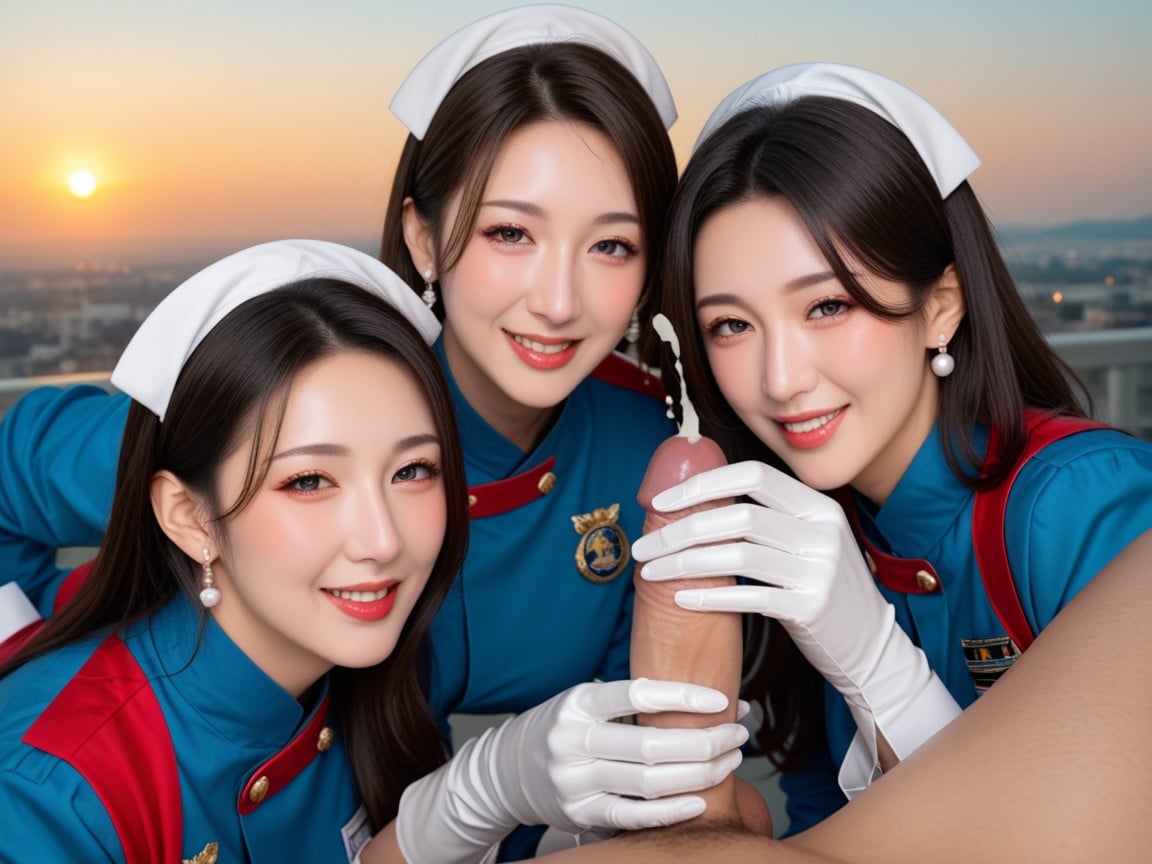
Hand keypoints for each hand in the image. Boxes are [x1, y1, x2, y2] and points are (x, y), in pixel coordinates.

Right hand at [394, 678, 747, 863]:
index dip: (682, 695)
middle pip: (650, 745)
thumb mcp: (588, 702)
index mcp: (577, 702)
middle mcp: (572, 741)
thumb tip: (718, 698)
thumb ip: (638, 700)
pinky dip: (671, 810)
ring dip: (699, 773)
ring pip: (648, 782)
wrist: (511, 769)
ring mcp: (574, 781)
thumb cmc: (567, 727)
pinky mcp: (579, 814)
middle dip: (704, 740)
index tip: (720, 699)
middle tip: (737, 734)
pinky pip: (633, 815)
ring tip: (729, 761)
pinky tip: (700, 799)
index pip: (635, 693)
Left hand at [632, 461, 958, 780]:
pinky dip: (709, 596)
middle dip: (680, 529)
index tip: (659, 501)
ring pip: (738, 555)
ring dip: (684, 562)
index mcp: (817, 505)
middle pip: (738, 516)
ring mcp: (821, 570)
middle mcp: (823, 531)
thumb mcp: (804, 541)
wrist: (870, 645)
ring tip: (651, 573)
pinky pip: (750, 597)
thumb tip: (694, 489)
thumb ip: (764, 515)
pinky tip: (680, 598)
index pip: (752, 475)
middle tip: (643, 546)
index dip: (702, 482)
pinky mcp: (813, 609)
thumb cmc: (819, 588)